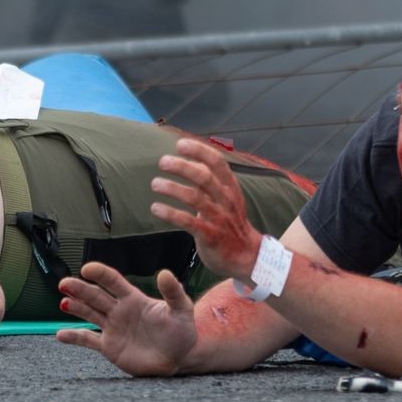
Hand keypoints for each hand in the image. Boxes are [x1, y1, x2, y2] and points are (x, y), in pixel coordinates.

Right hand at [56, 262, 196, 376]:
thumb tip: (165, 273)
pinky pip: (88, 341)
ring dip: (75, 307)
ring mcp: (113, 328)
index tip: (87, 268)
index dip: (101, 274)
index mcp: (134, 299)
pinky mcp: (109, 347)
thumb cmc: (181, 331)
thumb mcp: (181, 310)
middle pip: (96, 296)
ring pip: (89, 314)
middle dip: (80, 289)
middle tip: (65, 283)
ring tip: (63, 302)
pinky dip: (74, 337)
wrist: (178, 358)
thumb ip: (173, 292)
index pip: (114, 282)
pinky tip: (60, 335)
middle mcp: (120, 310)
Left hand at [149, 137, 261, 279]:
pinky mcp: (210, 236)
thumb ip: (209, 182)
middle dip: (182, 166)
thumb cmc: (230, 223)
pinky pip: (188, 222)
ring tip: (155, 183)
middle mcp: (226, 201)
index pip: (217, 163)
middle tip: (163, 161)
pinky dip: (170, 213)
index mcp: (231, 188)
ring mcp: (219, 218)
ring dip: (173, 188)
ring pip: (195, 198)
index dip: (199, 151)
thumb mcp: (226, 199)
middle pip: (204, 177)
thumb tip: (188, 161)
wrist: (246, 256)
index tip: (180, 144)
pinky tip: (156, 208)